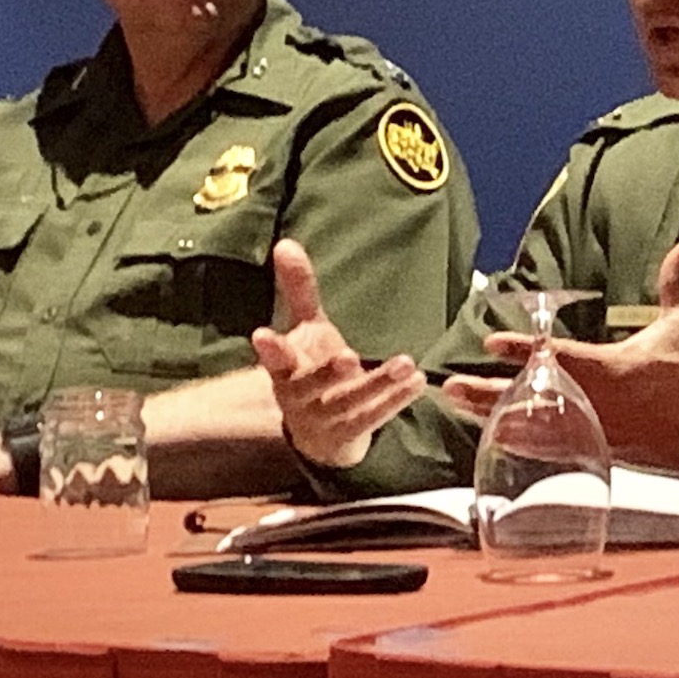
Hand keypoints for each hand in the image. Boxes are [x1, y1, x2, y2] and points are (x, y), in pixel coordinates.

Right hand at [250, 239, 422, 467]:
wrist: (321, 435)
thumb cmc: (311, 371)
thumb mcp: (307, 330)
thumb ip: (299, 290)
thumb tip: (286, 242)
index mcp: (286, 369)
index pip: (274, 359)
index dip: (270, 349)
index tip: (261, 335)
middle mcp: (300, 396)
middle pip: (309, 385)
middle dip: (327, 372)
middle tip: (348, 357)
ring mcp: (326, 418)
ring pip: (350, 402)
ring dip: (378, 384)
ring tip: (405, 364)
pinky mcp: (352, 433)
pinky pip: (373, 418)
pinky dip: (395, 400)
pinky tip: (417, 381)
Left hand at [477, 240, 678, 471]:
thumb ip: (676, 282)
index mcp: (613, 368)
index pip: (559, 356)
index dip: (523, 349)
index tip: (491, 342)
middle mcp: (597, 401)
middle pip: (533, 395)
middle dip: (490, 390)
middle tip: (452, 385)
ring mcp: (597, 429)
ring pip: (536, 423)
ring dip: (494, 415)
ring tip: (458, 405)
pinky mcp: (601, 449)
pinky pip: (554, 448)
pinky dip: (522, 442)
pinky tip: (495, 438)